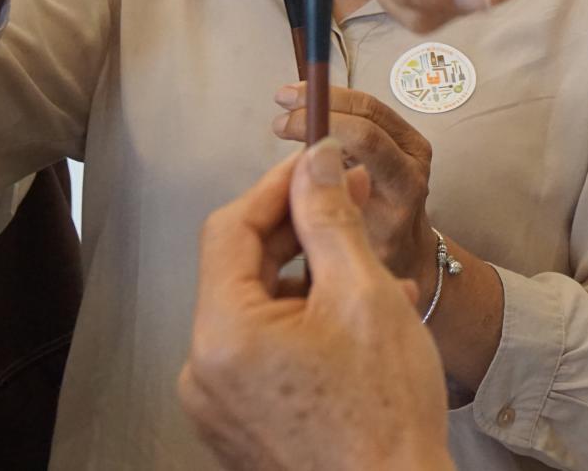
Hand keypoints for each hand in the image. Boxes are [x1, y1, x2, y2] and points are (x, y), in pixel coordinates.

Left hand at [179, 140, 454, 470]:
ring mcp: (219, 403)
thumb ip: (331, 220)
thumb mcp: (364, 293)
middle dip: (302, 232)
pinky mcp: (241, 424)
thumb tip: (315, 163)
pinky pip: (267, 351)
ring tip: (379, 276)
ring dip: (314, 279)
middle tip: (354, 202)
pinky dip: (309, 324)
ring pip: (260, 310)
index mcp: (222, 333)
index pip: (230, 228)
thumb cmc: (384, 410)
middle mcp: (204, 370)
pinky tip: (362, 322)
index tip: (320, 163)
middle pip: (243, 269)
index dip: (278, 186)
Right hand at [272, 85, 437, 295]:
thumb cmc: (377, 251)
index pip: (368, 138)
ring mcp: (411, 142)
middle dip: (321, 102)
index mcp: (404, 184)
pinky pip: (366, 110)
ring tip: (286, 97)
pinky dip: (334, 102)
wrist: (409, 248)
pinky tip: (302, 104)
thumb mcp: (351, 243)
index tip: (283, 126)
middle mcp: (414, 157)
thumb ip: (330, 209)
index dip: (322, 124)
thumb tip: (300, 168)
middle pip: (369, 112)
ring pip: (367, 104)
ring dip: (325, 96)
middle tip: (281, 103)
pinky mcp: (401, 134)